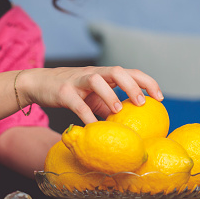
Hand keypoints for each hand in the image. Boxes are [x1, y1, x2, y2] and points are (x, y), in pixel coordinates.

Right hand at [18, 66, 162, 124]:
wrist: (39, 83)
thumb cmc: (71, 91)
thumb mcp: (92, 97)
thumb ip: (108, 106)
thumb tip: (129, 125)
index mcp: (103, 74)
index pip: (130, 72)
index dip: (147, 82)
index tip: (160, 97)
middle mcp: (92, 73)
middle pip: (116, 71)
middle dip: (132, 85)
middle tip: (142, 103)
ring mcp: (77, 81)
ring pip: (96, 79)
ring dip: (109, 94)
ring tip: (118, 110)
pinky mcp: (63, 92)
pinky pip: (77, 103)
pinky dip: (86, 115)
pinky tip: (93, 127)